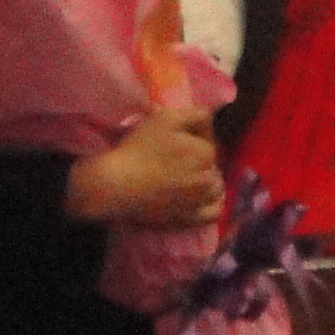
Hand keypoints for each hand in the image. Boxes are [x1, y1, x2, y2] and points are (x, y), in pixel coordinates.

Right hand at [65, 106, 220, 226]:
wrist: (118, 185)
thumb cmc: (140, 148)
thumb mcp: (166, 117)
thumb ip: (195, 114)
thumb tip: (210, 118)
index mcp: (206, 154)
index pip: (208, 141)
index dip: (194, 136)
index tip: (174, 137)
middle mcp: (209, 180)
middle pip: (212, 165)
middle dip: (200, 159)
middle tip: (177, 157)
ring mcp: (200, 203)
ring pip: (215, 189)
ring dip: (206, 181)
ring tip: (186, 178)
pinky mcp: (189, 220)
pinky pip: (212, 213)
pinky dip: (210, 205)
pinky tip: (198, 199)